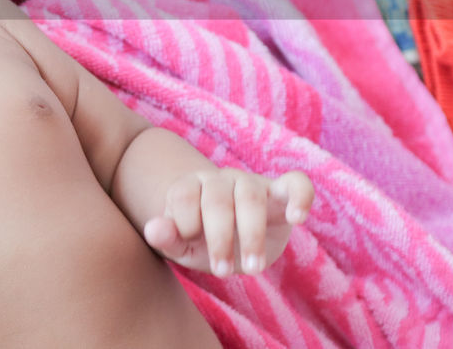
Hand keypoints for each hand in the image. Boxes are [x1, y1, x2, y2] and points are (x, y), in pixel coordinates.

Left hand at [143, 169, 312, 276]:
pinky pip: (297, 183)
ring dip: (252, 235)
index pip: (183, 196)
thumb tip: (153, 229)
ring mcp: (252, 183)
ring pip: (251, 197)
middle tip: (222, 273)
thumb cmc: (203, 242)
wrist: (234, 240)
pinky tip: (297, 219)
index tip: (192, 249)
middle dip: (219, 239)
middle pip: (217, 200)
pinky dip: (300, 197)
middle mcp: (221, 179)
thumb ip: (167, 238)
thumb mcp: (183, 247)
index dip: (185, 224)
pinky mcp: (281, 192)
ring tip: (253, 269)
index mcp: (192, 186)